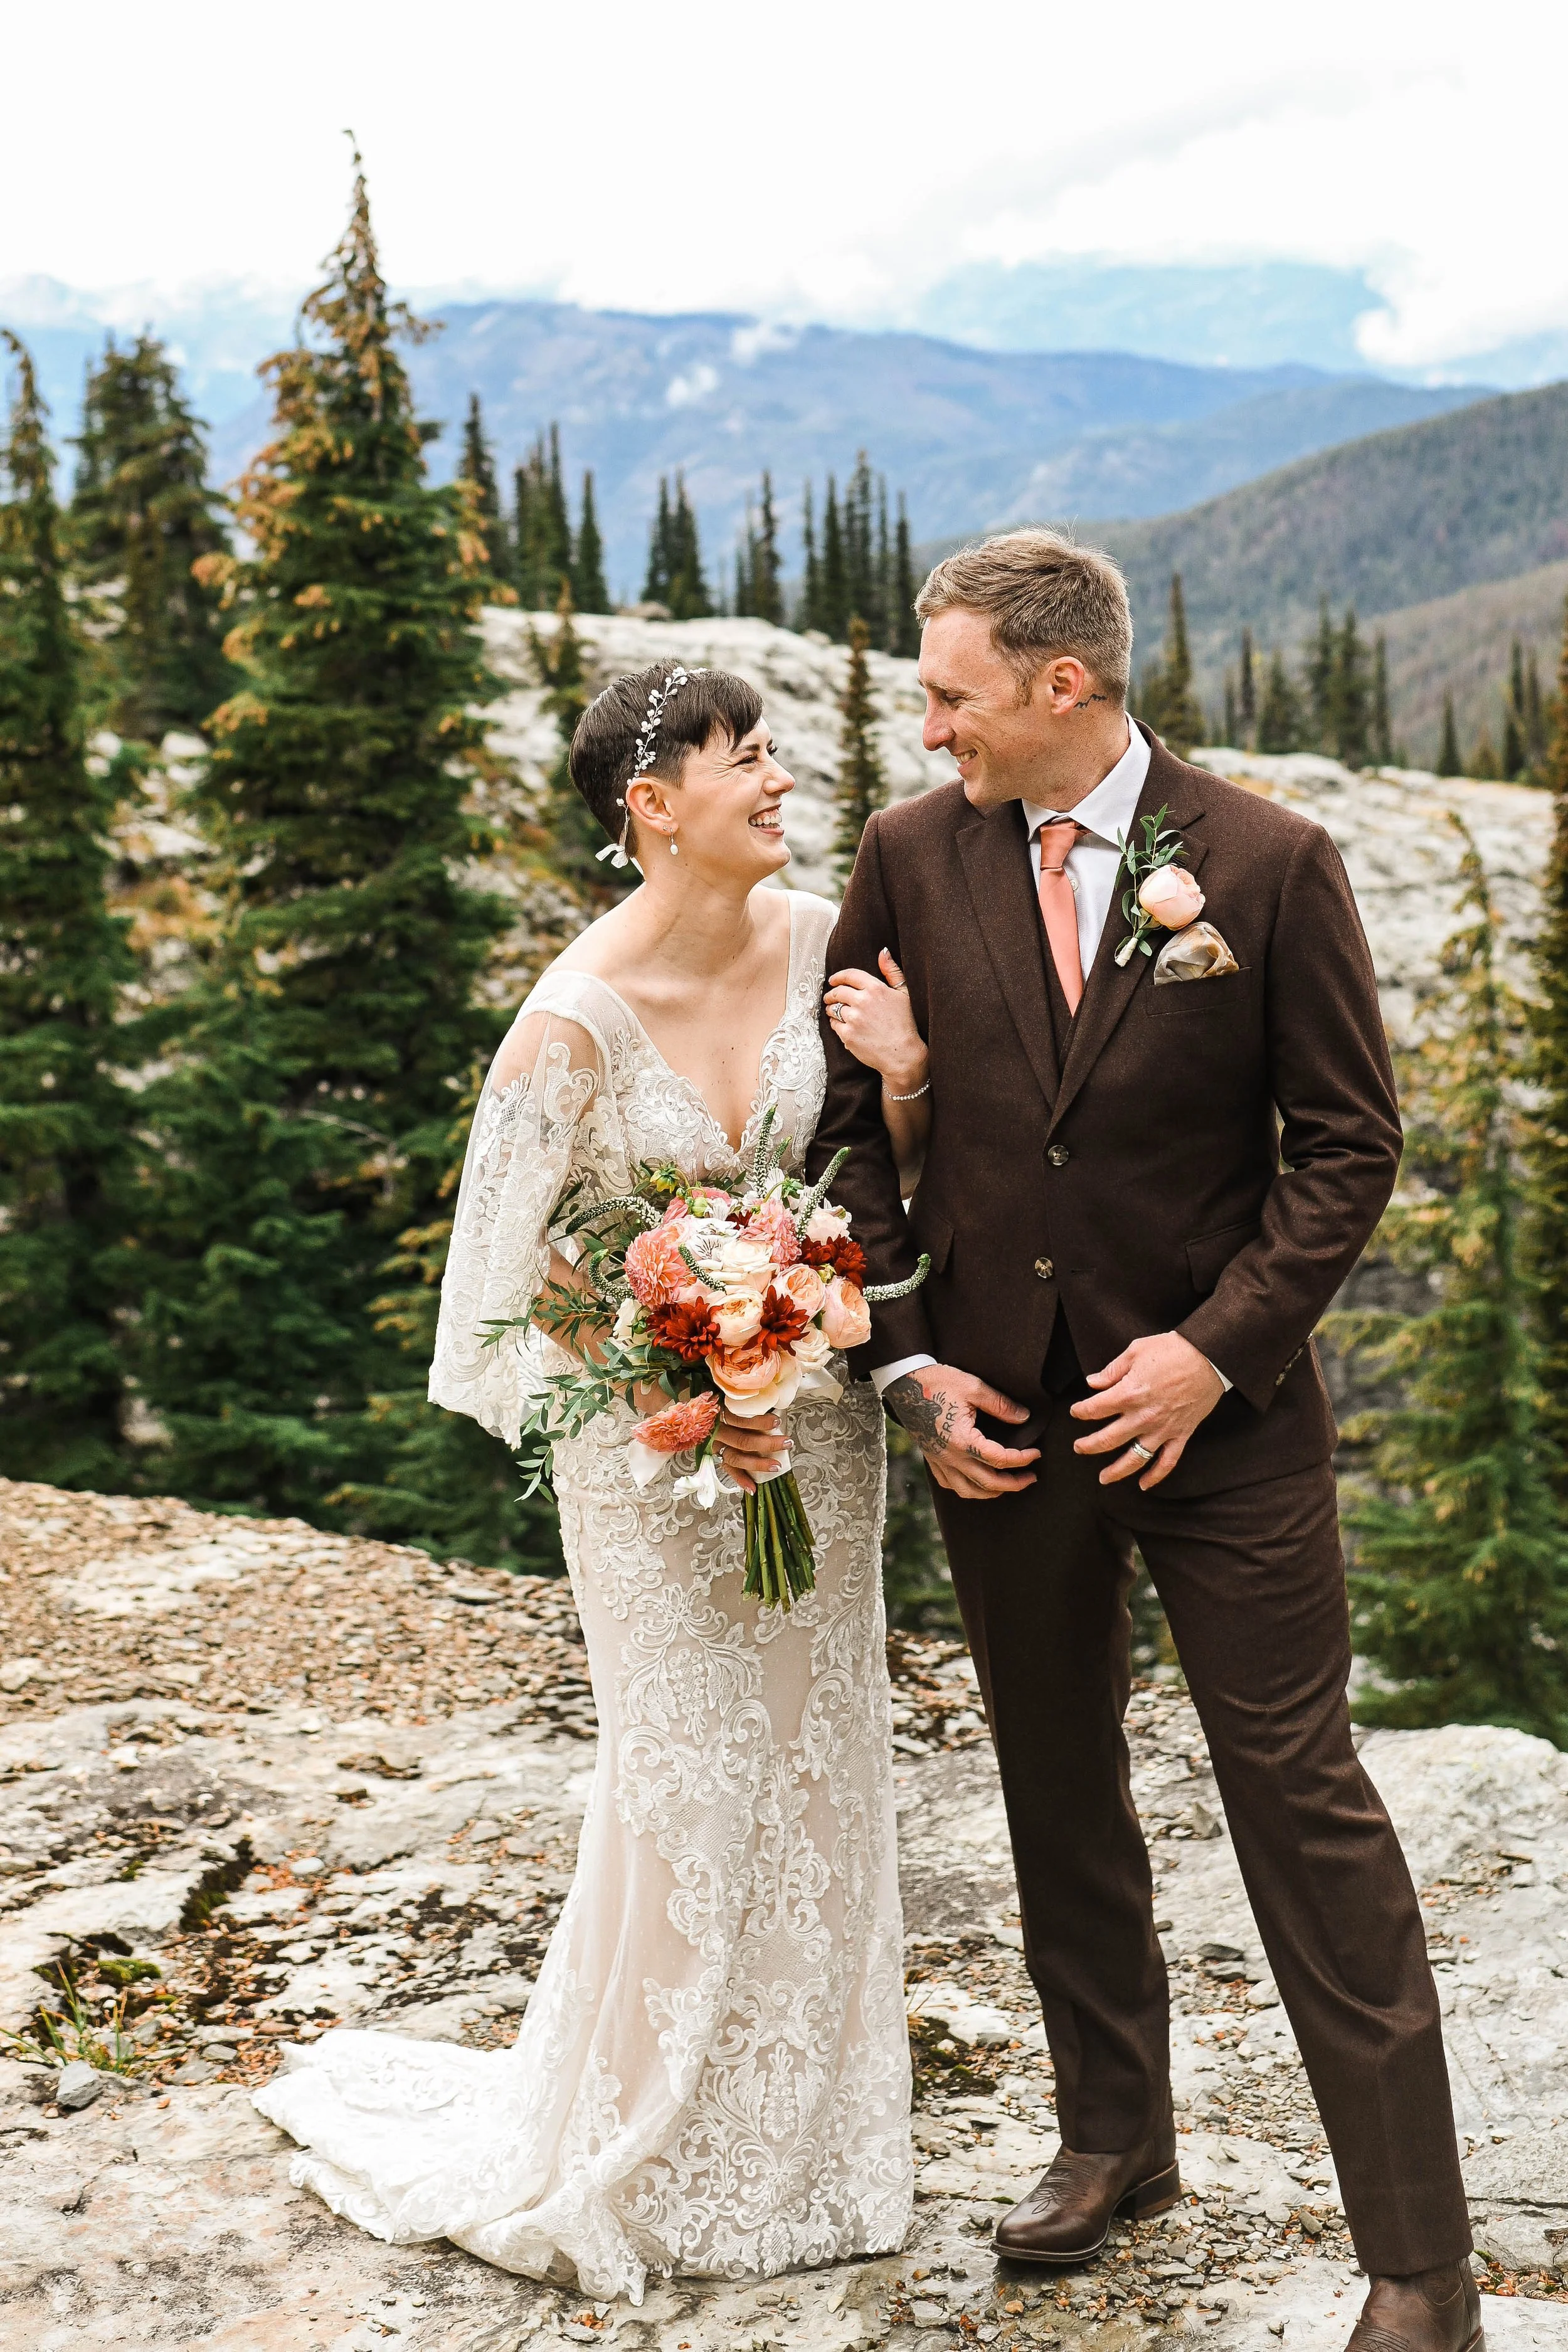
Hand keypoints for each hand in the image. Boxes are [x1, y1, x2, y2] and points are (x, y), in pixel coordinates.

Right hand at [714, 1403, 787, 1495]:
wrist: (696, 1410)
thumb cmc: (719, 1402)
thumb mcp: (729, 1397)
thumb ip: (746, 1402)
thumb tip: (773, 1406)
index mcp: (719, 1413)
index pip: (741, 1419)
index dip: (759, 1422)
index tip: (776, 1422)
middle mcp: (716, 1432)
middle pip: (742, 1440)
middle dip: (767, 1444)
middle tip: (786, 1443)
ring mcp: (714, 1446)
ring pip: (736, 1457)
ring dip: (758, 1463)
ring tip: (776, 1466)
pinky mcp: (714, 1455)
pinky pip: (728, 1469)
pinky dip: (740, 1479)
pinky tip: (752, 1488)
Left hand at [824, 951, 927, 1093]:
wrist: (903, 1054)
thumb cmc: (906, 1024)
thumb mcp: (904, 994)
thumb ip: (892, 971)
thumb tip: (882, 952)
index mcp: (875, 989)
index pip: (850, 976)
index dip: (838, 976)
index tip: (833, 980)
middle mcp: (862, 1001)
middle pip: (838, 992)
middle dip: (832, 993)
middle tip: (830, 997)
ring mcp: (853, 1019)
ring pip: (834, 1009)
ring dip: (832, 1009)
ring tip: (834, 1011)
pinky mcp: (847, 1035)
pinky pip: (834, 1025)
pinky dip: (835, 1024)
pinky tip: (842, 1025)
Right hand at [883, 1364, 1038, 1499]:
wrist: (904, 1383)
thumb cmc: (938, 1382)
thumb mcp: (973, 1387)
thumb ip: (1001, 1404)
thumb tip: (1024, 1417)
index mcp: (962, 1440)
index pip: (999, 1459)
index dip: (1022, 1459)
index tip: (1036, 1454)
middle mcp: (950, 1456)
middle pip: (987, 1483)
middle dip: (1013, 1484)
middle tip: (1031, 1478)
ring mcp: (939, 1460)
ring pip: (968, 1491)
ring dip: (991, 1492)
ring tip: (1007, 1486)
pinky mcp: (931, 1458)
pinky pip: (949, 1484)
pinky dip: (967, 1489)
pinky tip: (976, 1483)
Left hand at [1070, 1332, 1225, 1488]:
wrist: (1210, 1357)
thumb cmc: (1173, 1349)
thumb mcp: (1136, 1350)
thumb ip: (1112, 1370)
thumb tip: (1092, 1382)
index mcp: (1129, 1393)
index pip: (1095, 1409)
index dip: (1081, 1411)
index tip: (1076, 1411)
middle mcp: (1143, 1416)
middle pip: (1108, 1439)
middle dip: (1089, 1446)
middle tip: (1079, 1448)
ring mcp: (1163, 1429)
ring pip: (1135, 1458)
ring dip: (1116, 1471)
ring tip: (1103, 1478)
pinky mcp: (1181, 1434)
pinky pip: (1167, 1462)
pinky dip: (1156, 1476)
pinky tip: (1144, 1485)